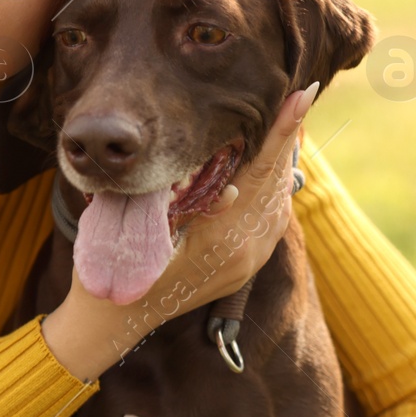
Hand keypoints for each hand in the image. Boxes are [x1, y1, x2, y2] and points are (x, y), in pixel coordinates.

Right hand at [39, 83, 316, 383]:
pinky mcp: (244, 268)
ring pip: (278, 200)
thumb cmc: (114, 269)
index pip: (261, 173)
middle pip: (277, 183)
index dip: (282, 132)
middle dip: (285, 140)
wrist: (112, 321)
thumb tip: (228, 184)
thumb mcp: (135, 228)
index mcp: (223, 241)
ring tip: (282, 126)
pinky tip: (263, 170)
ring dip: (278, 163)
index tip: (303, 95)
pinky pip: (270, 219)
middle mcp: (245, 253)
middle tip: (295, 99)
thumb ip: (178, 204)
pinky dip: (269, 188)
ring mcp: (248, 263)